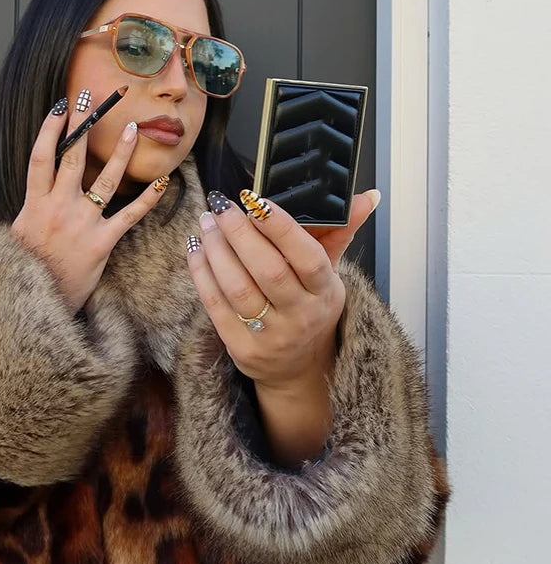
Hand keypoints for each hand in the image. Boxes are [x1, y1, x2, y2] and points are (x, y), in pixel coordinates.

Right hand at [11, 88, 169, 312]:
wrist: (35, 305)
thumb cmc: (26, 272)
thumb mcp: (18, 236)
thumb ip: (31, 209)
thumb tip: (39, 190)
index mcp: (34, 205)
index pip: (41, 157)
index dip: (50, 129)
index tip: (61, 106)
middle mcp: (58, 208)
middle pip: (72, 157)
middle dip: (83, 125)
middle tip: (93, 98)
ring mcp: (81, 224)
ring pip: (104, 179)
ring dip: (120, 152)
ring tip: (132, 128)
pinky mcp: (102, 243)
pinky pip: (129, 215)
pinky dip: (148, 198)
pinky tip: (162, 181)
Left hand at [185, 188, 379, 390]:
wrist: (298, 368)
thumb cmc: (310, 309)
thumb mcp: (330, 275)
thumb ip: (339, 232)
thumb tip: (367, 195)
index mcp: (325, 292)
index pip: (307, 257)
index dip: (280, 227)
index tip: (255, 200)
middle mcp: (301, 316)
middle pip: (268, 270)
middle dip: (241, 233)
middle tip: (221, 205)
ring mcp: (271, 336)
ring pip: (238, 288)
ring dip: (217, 251)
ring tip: (207, 223)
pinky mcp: (242, 349)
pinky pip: (216, 306)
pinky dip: (202, 274)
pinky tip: (196, 249)